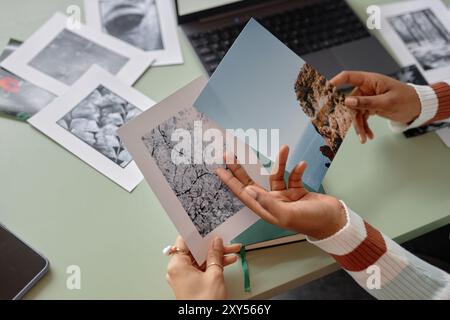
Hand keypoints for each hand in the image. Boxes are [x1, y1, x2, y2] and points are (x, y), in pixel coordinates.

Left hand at [166, 236, 240, 299]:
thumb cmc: (204, 303)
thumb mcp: (214, 275)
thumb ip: (215, 255)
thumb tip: (216, 242)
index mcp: (177, 265)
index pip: (184, 241)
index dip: (196, 233)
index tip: (206, 227)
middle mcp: (177, 270)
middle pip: (194, 251)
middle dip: (212, 246)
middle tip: (225, 240)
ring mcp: (184, 278)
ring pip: (200, 260)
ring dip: (216, 255)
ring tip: (232, 251)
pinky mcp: (191, 284)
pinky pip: (202, 269)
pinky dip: (213, 265)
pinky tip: (227, 261)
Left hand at [216, 145, 346, 239]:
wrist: (335, 221)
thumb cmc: (311, 220)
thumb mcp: (287, 213)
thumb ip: (267, 202)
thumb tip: (247, 191)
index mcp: (266, 210)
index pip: (243, 194)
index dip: (230, 182)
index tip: (218, 170)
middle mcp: (272, 203)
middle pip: (252, 182)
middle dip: (241, 169)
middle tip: (230, 154)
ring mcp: (285, 197)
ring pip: (276, 175)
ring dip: (280, 162)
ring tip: (284, 148)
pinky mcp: (297, 192)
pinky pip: (293, 177)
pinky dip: (298, 170)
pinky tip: (303, 164)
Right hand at [330, 71, 420, 143]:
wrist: (418, 108)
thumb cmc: (406, 99)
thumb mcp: (387, 102)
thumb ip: (366, 102)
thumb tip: (346, 102)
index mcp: (370, 80)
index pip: (349, 77)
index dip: (336, 81)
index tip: (326, 89)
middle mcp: (366, 88)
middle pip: (350, 101)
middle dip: (350, 117)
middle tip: (347, 128)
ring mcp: (368, 99)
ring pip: (355, 113)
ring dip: (359, 127)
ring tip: (364, 138)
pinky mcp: (370, 107)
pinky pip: (362, 118)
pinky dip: (364, 127)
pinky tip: (368, 136)